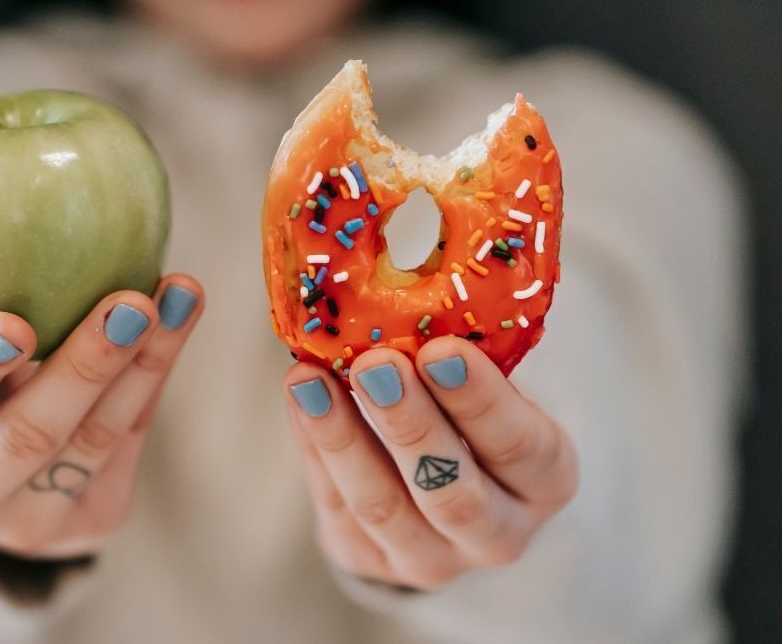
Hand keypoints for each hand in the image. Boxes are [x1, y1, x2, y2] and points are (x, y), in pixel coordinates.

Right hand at [0, 275, 202, 558]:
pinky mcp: (90, 524)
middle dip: (84, 367)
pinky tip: (178, 319)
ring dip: (143, 363)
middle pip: (26, 436)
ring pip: (93, 442)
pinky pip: (129, 443)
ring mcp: (26, 526)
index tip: (14, 322)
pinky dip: (155, 376)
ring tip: (177, 295)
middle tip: (129, 302)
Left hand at [284, 336, 578, 589]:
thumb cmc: (468, 411)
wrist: (437, 486)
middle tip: (375, 363)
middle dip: (410, 424)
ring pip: (383, 506)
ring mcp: (431, 559)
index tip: (442, 349)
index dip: (482, 401)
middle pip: (453, 491)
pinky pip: (335, 503)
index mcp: (545, 480)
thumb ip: (461, 354)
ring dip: (342, 437)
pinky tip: (301, 395)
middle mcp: (498, 534)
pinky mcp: (367, 561)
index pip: (522, 447)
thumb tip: (409, 284)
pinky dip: (313, 444)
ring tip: (311, 378)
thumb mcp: (487, 384)